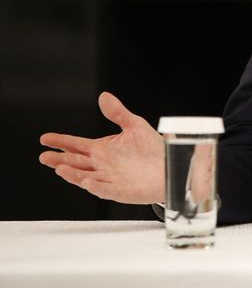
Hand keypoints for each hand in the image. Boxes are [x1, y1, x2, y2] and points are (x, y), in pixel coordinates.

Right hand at [39, 92, 164, 204]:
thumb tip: (104, 96)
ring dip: (72, 174)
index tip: (45, 138)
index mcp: (102, 150)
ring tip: (59, 168)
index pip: (76, 145)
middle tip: (44, 156)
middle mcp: (102, 165)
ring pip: (85, 177)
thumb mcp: (135, 126)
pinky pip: (105, 190)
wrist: (170, 166)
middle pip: (75, 162)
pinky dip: (95, 186)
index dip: (61, 141)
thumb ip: (118, 113)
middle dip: (59, 159)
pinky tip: (86, 181)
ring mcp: (109, 179)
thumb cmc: (152, 149)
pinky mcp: (121, 191)